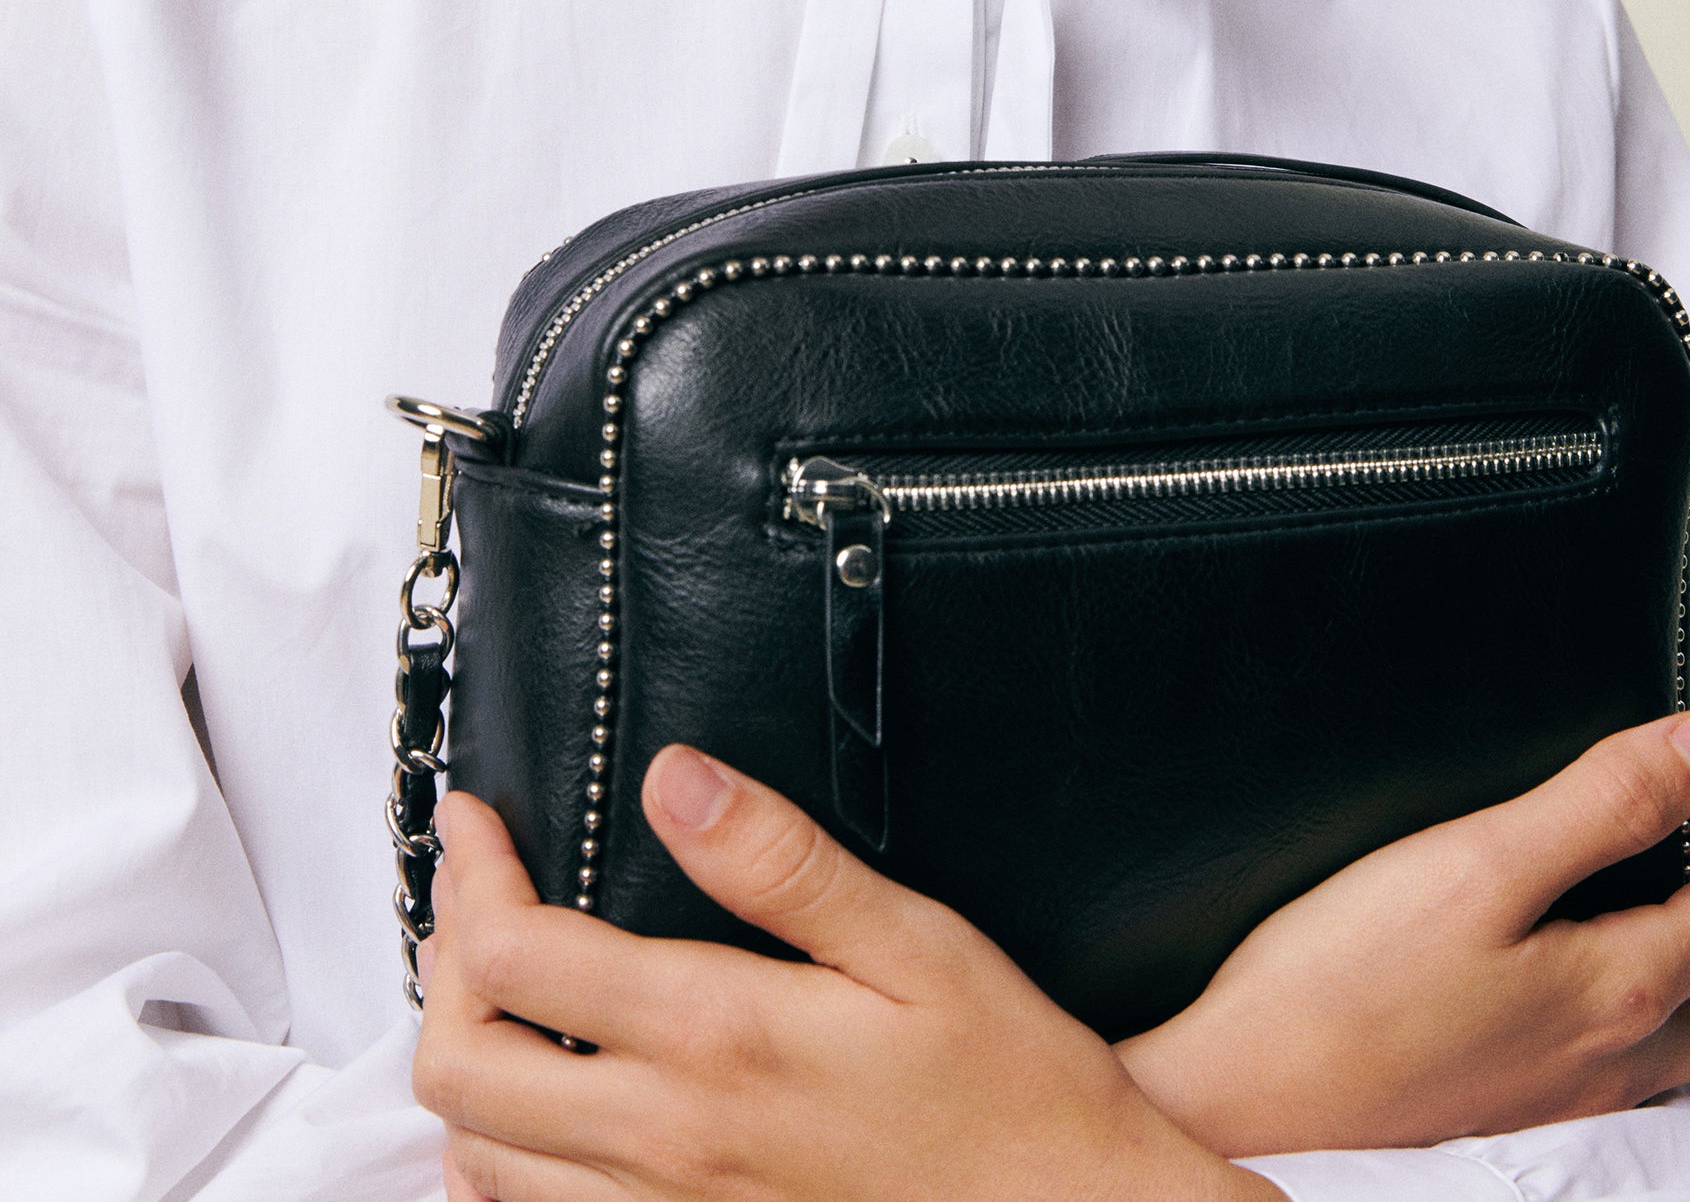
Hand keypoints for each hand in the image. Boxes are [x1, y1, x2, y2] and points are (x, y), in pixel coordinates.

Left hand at [414, 749, 1275, 1201]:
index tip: (477, 819)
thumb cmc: (1003, 1082)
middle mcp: (663, 1142)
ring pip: (476, 1157)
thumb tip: (674, 775)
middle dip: (441, 963)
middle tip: (478, 891)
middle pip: (459, 1066)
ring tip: (495, 980)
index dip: (472, 876)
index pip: (514, 959)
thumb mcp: (913, 942)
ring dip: (462, 1060)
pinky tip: (539, 1104)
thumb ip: (780, 860)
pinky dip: (499, 1156)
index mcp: (715, 1040)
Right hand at [1117, 708, 1689, 1154]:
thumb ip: (1606, 803)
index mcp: (1627, 992)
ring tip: (1639, 875)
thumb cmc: (1346, 986)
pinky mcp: (1516, 1111)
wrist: (1243, 1102)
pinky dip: (1634, 1002)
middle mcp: (1620, 1062)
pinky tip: (1564, 956)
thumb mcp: (1479, 861)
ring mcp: (1570, 1100)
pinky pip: (1627, 1065)